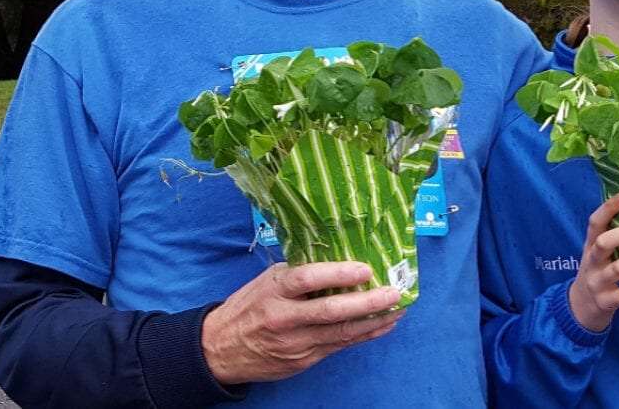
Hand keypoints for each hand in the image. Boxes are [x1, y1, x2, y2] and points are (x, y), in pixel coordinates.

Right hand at [202, 261, 403, 384]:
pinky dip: (365, 335)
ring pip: (341, 332)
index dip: (337, 274)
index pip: (307, 279)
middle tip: (393, 292)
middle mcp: (285, 318)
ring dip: (374, 320)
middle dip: (367, 302)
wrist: (220, 349)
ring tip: (398, 308)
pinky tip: (383, 325)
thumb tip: (338, 257)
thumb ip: (298, 273)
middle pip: (330, 311)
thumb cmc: (248, 307)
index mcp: (274, 291)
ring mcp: (296, 343)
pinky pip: (340, 345)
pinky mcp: (304, 360)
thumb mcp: (266, 281)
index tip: (364, 269)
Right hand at [568, 194, 618, 331]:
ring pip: (618, 268)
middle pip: (603, 243)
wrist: (581, 307)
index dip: (607, 209)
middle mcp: (591, 262)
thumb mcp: (596, 253)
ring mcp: (598, 282)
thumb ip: (611, 235)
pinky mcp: (607, 301)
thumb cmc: (597, 271)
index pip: (594, 224)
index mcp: (589, 246)